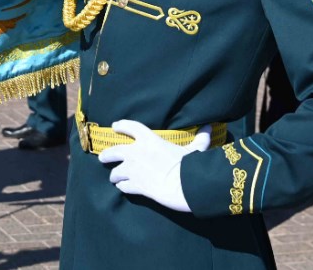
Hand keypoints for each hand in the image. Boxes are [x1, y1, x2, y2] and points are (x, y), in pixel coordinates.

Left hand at [98, 121, 212, 211]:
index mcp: (150, 140)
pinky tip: (123, 188)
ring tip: (114, 178)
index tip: (114, 126)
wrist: (183, 187)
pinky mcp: (135, 186)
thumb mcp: (196, 150)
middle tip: (102, 157)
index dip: (122, 125)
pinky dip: (123, 187)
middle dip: (106, 154)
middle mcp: (137, 153)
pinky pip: (124, 186)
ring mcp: (134, 170)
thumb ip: (200, 139)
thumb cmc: (189, 166)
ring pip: (116, 172)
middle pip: (114, 151)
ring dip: (115, 175)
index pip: (131, 127)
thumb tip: (210, 127)